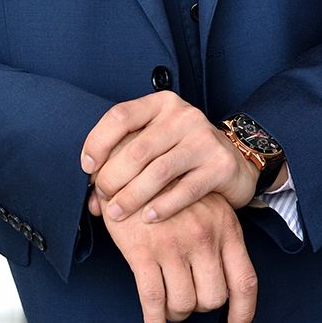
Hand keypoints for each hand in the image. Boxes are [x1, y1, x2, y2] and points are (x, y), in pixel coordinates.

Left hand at [81, 91, 257, 223]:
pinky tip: (148, 218)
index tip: (87, 168)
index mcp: (162, 104)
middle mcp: (184, 116)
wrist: (234, 162)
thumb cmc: (182, 154)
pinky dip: (162, 207)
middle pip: (137, 149)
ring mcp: (204, 139)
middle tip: (102, 198)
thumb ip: (125, 160)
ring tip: (117, 214)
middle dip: (112, 178)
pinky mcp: (219, 165)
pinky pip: (185, 190)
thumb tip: (92, 199)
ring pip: (158, 172)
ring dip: (132, 197)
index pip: (120, 116)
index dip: (98, 142)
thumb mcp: (156, 142)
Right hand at [101, 190, 258, 322]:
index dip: (243, 311)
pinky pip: (153, 301)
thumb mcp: (206, 204)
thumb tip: (226, 282)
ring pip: (183, 304)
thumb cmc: (170, 186)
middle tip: (188, 300)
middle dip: (200, 306)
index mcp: (226, 226)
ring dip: (176, 314)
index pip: (245, 280)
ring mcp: (174, 245)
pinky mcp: (143, 252)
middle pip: (213, 298)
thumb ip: (219, 236)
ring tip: (169, 307)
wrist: (131, 160)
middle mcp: (204, 237)